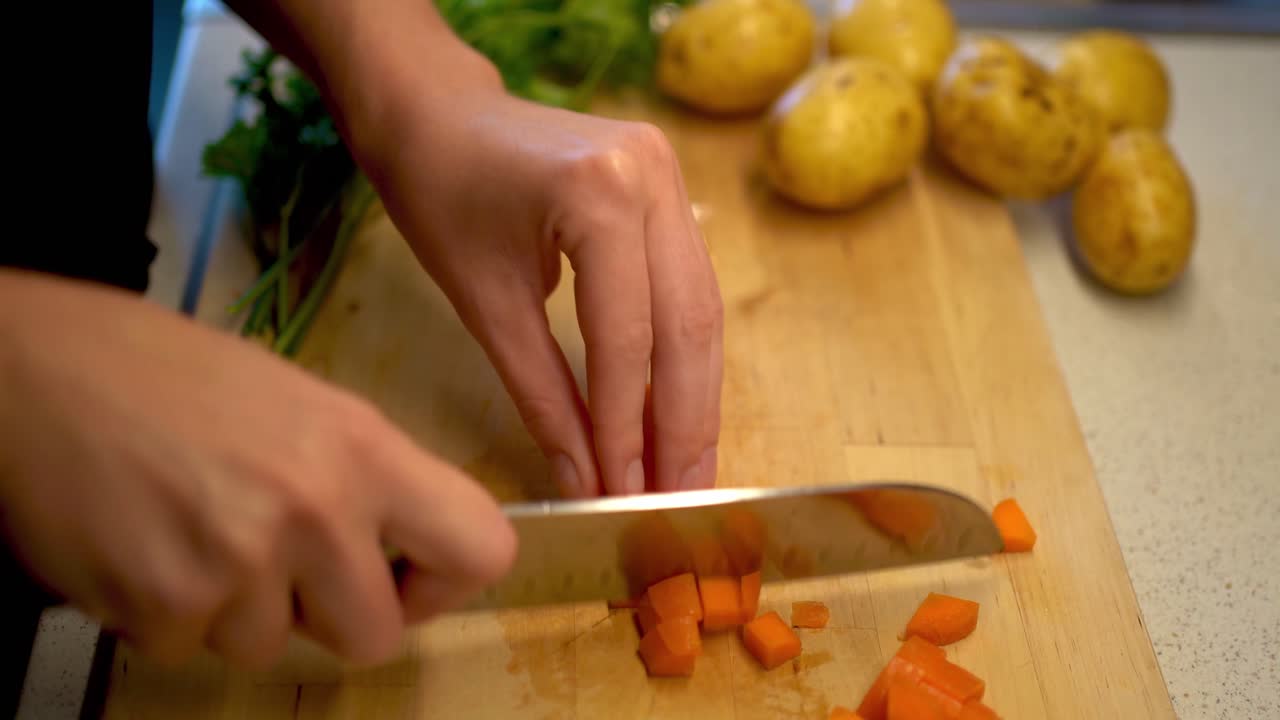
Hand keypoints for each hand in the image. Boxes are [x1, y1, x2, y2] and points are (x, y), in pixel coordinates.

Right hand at [0, 270, 514, 668]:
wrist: (34, 372)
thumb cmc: (168, 375)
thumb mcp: (299, 402)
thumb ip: (363, 478)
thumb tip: (401, 552)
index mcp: (362, 447)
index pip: (481, 547)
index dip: (446, 580)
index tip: (407, 574)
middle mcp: (314, 509)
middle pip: (377, 636)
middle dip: (332, 613)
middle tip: (285, 564)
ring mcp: (237, 564)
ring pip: (273, 647)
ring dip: (240, 609)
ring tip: (196, 529)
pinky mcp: (163, 606)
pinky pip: (194, 649)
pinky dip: (172, 615)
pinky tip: (149, 545)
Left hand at [353, 76, 724, 499]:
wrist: (436, 112)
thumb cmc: (438, 196)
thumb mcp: (485, 307)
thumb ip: (544, 398)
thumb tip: (587, 482)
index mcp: (599, 194)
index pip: (626, 336)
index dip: (630, 427)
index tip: (626, 496)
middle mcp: (653, 177)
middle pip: (688, 326)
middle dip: (685, 426)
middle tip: (681, 502)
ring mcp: (671, 177)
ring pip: (702, 313)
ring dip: (696, 400)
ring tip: (687, 474)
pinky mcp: (672, 188)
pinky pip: (688, 289)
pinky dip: (682, 358)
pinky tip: (677, 414)